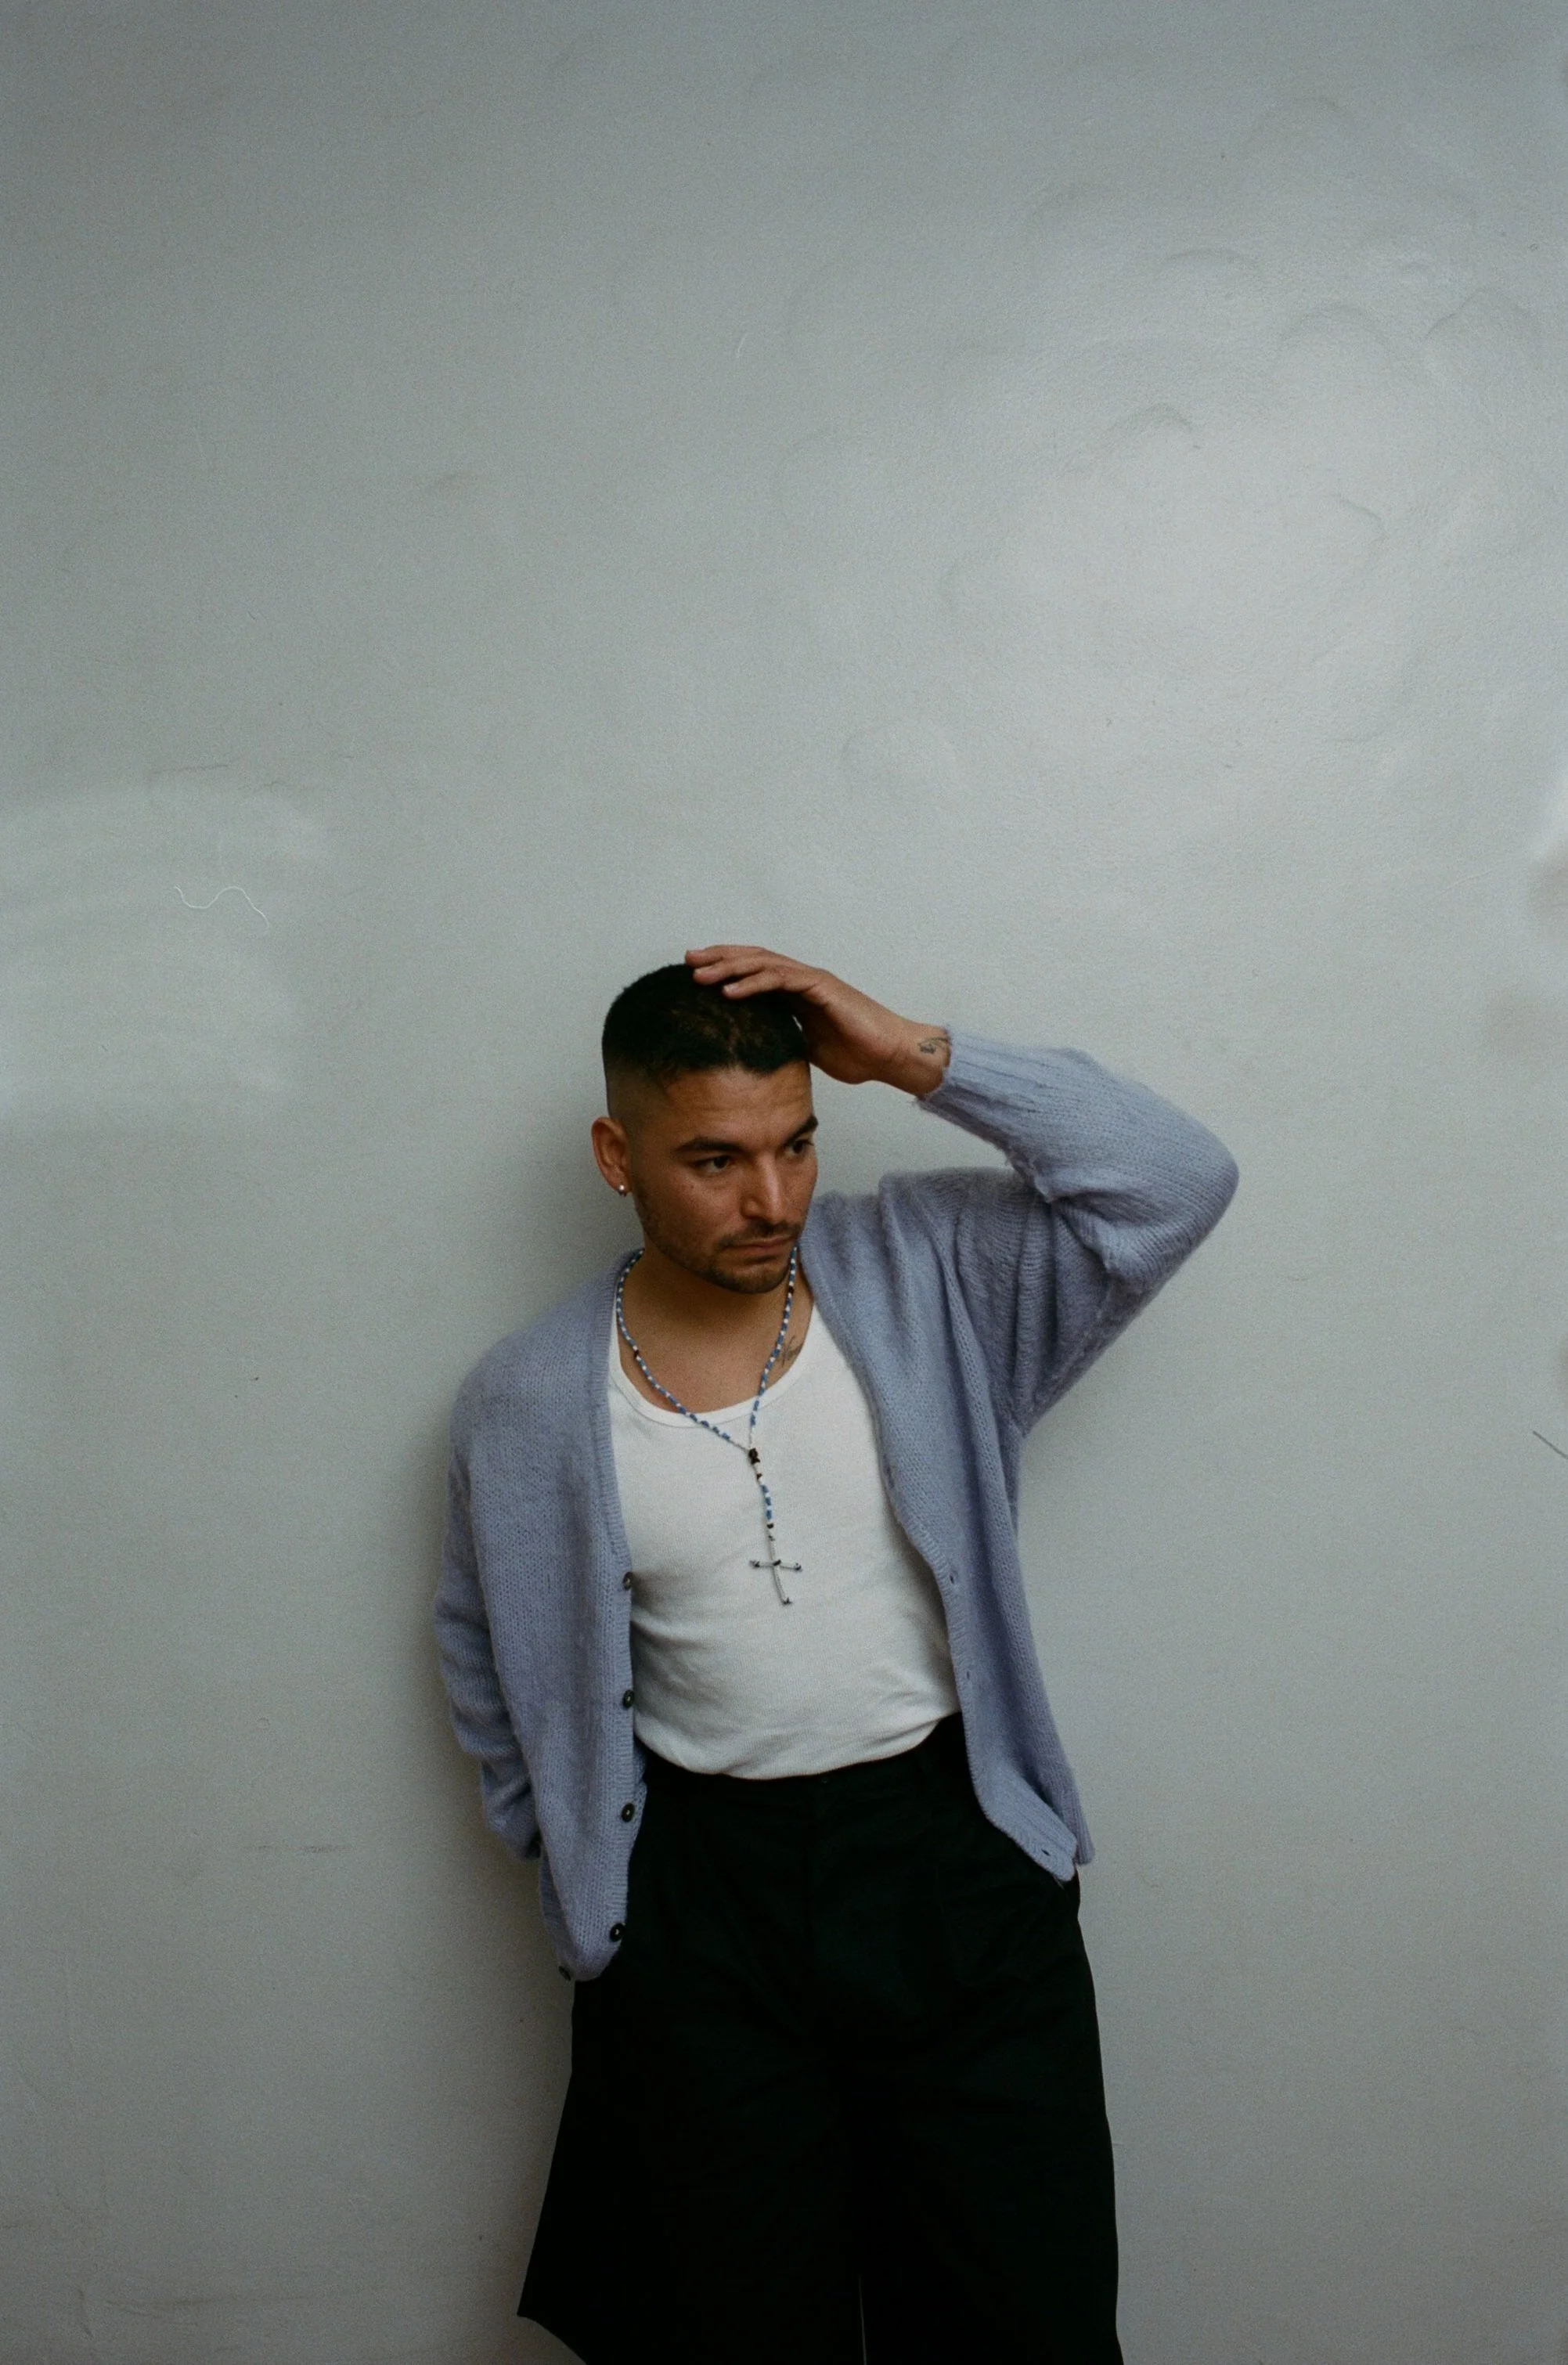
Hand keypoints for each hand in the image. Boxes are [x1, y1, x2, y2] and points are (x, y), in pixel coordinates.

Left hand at [685, 946, 949, 1094]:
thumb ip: (784, 1039)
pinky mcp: (822, 988)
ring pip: (763, 965)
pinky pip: (782, 980)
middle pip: (753, 960)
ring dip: (729, 968)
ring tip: (700, 975)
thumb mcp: (807, 1048)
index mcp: (796, 993)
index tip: (695, 975)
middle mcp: (802, 980)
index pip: (754, 973)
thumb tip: (757, 1051)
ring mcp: (812, 981)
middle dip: (719, 959)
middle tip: (688, 961)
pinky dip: (754, 984)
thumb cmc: (856, 1053)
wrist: (889, 1055)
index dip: (725, 970)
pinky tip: (730, 991)